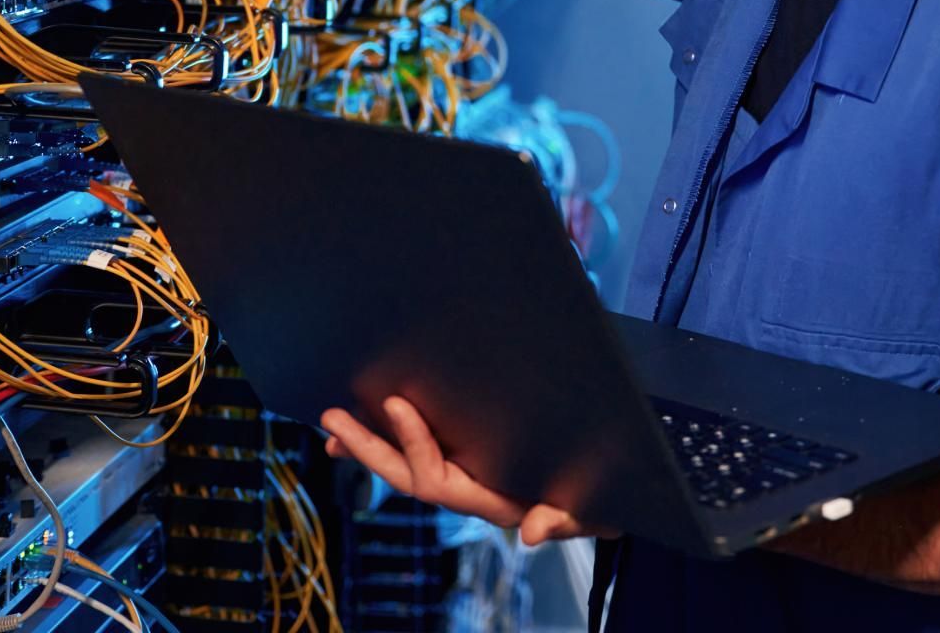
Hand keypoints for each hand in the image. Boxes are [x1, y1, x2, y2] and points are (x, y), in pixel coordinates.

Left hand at [321, 397, 615, 545]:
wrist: (606, 491)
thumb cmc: (594, 498)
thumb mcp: (587, 511)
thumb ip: (563, 520)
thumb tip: (533, 534)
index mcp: (488, 500)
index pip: (439, 479)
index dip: (416, 444)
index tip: (398, 405)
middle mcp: (468, 489)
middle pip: (407, 474)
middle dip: (370, 448)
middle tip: (333, 420)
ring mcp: (464, 474)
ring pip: (406, 465)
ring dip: (369, 446)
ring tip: (333, 425)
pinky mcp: (466, 455)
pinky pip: (419, 452)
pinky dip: (390, 440)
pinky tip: (365, 424)